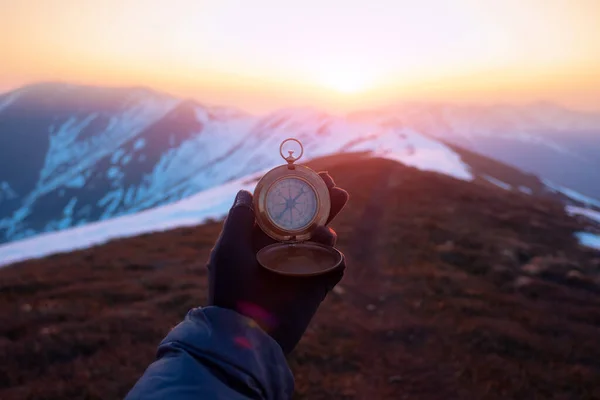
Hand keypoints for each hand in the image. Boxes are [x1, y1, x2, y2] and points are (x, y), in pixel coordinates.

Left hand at [207, 172, 348, 353]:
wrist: (248, 336)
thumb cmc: (232, 290)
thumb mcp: (228, 251)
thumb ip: (238, 220)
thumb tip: (246, 191)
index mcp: (261, 240)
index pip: (282, 209)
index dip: (295, 192)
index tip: (306, 175)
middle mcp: (282, 251)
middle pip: (309, 219)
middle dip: (323, 202)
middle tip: (335, 187)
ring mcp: (301, 268)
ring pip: (324, 241)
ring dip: (328, 230)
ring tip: (324, 233)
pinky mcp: (316, 287)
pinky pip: (333, 268)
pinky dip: (335, 261)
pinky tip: (329, 259)